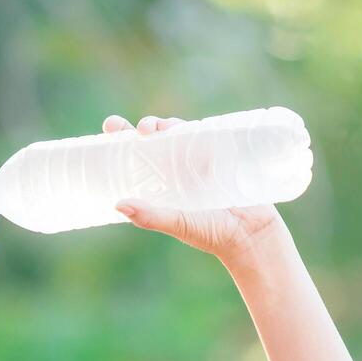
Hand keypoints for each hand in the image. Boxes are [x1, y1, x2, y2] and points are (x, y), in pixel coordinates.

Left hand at [106, 113, 286, 263]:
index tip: (110, 126)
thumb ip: (150, 217)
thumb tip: (118, 204)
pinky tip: (187, 127)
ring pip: (179, 132)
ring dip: (166, 125)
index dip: (122, 137)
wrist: (251, 235)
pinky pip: (207, 134)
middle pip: (156, 137)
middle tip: (137, 129)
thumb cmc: (211, 234)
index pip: (136, 154)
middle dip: (144, 125)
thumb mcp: (178, 224)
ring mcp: (199, 158)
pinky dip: (197, 128)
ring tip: (156, 129)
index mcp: (160, 182)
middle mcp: (176, 167)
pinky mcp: (221, 154)